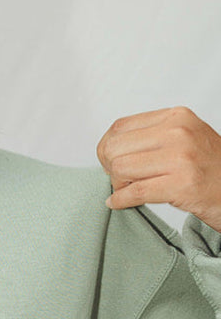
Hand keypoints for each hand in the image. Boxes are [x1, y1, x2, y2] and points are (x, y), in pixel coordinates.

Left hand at [96, 106, 220, 233]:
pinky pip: (135, 192)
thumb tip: (108, 147)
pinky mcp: (182, 185)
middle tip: (120, 178)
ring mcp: (182, 158)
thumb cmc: (212, 168)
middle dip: (110, 166)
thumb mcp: (185, 137)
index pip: (120, 126)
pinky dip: (121, 199)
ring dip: (118, 183)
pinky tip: (119, 202)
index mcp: (177, 116)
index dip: (108, 146)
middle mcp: (179, 132)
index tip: (110, 160)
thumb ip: (152, 135)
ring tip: (129, 188)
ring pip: (121, 168)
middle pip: (115, 147)